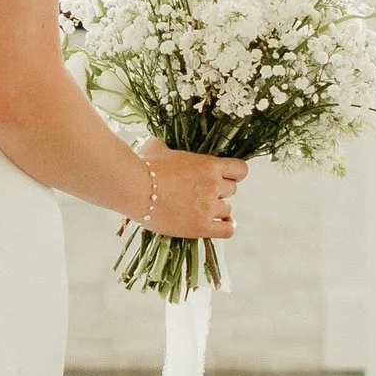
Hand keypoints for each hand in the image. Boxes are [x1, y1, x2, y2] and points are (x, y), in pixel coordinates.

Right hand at [128, 146, 246, 242]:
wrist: (134, 187)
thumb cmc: (143, 165)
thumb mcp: (157, 147)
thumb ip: (166, 147)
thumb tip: (158, 145)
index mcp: (209, 165)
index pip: (240, 170)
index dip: (234, 174)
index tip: (225, 177)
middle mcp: (213, 185)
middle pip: (232, 190)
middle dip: (219, 191)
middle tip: (202, 194)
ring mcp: (208, 206)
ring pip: (227, 209)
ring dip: (216, 209)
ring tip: (199, 209)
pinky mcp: (201, 226)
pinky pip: (227, 230)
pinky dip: (226, 227)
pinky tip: (219, 224)